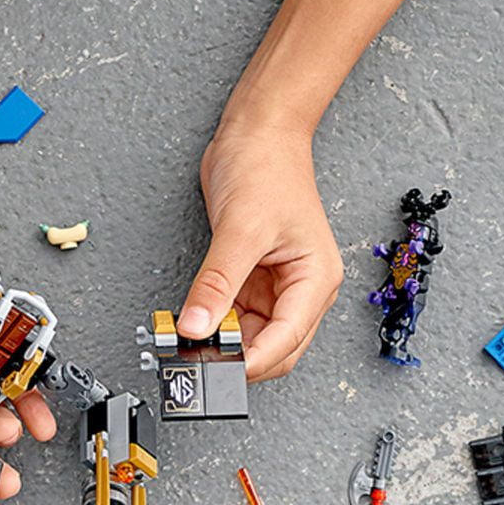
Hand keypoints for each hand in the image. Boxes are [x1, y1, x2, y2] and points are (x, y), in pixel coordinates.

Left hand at [178, 119, 343, 381]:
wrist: (258, 134)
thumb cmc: (267, 168)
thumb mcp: (240, 229)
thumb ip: (216, 283)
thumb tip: (196, 325)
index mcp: (315, 280)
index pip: (287, 340)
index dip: (251, 361)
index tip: (216, 370)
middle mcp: (300, 289)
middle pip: (273, 349)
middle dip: (238, 358)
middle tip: (197, 359)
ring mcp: (276, 287)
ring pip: (251, 337)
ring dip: (222, 343)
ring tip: (188, 342)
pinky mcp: (251, 281)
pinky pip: (234, 318)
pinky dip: (214, 324)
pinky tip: (192, 323)